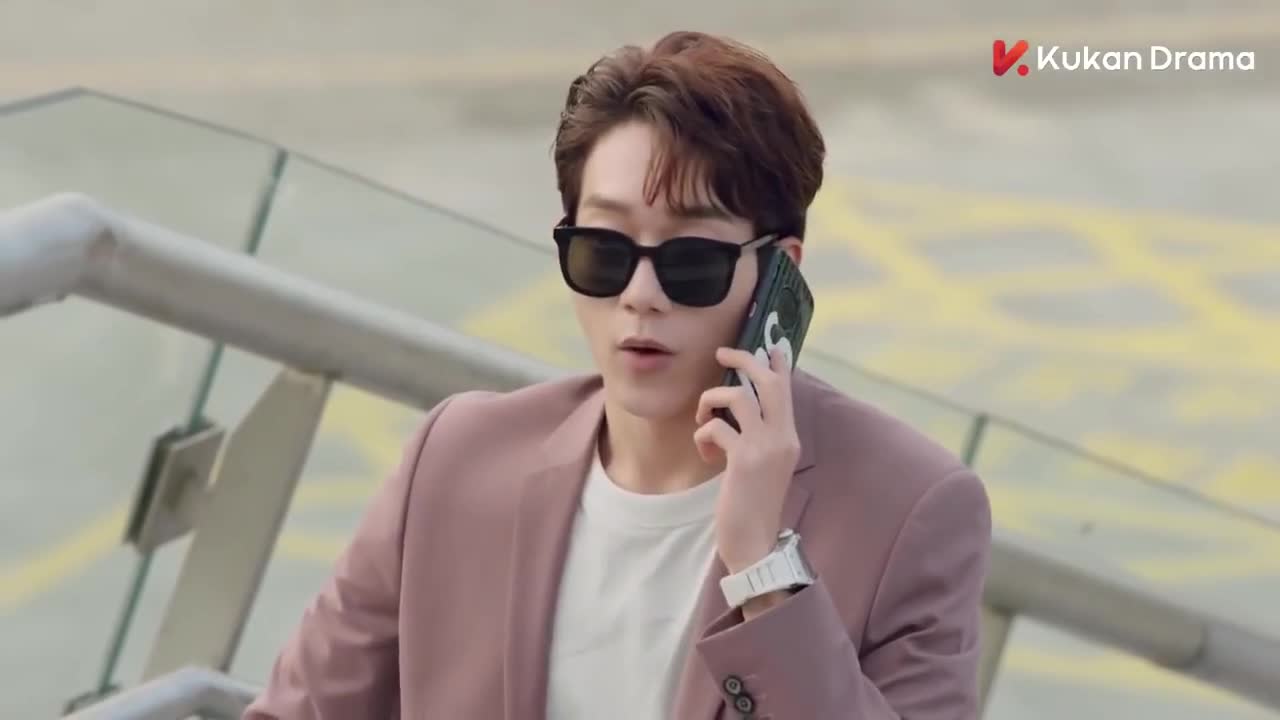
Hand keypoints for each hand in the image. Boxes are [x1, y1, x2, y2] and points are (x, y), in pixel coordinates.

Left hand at [694, 345, 801, 574]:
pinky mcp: (743, 459)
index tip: (770, 345)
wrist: (756, 543)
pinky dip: (703, 436)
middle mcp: (783, 437)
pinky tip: (706, 456)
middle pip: (767, 381)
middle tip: (722, 354)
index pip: (787, 390)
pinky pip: (715, 428)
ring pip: (736, 397)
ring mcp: (765, 447)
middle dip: (743, 360)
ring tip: (702, 420)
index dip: (778, 363)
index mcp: (789, 438)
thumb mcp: (765, 466)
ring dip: (710, 402)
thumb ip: (760, 438)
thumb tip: (741, 412)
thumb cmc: (754, 505)